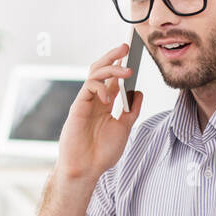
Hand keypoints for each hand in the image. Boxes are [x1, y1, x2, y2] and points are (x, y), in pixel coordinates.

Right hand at [55, 43, 143, 182]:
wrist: (86, 169)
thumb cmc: (101, 153)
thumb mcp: (124, 128)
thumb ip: (131, 110)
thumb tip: (138, 91)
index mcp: (104, 104)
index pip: (112, 78)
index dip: (121, 64)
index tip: (133, 53)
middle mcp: (94, 100)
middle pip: (101, 70)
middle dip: (112, 56)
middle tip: (126, 46)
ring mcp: (85, 102)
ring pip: (94, 74)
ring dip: (110, 67)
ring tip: (126, 69)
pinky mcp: (77, 107)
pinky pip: (88, 87)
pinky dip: (101, 87)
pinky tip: (109, 97)